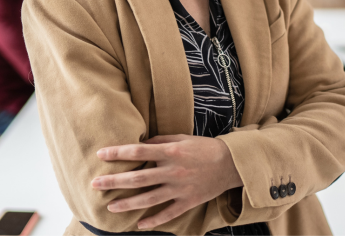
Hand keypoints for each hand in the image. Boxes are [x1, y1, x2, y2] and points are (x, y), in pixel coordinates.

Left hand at [91, 134, 242, 229]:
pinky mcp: (188, 202)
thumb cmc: (203, 147)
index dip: (118, 152)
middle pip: (138, 177)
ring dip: (128, 204)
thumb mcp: (182, 138)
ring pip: (148, 199)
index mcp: (170, 152)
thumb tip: (142, 142)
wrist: (230, 163)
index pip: (138, 151)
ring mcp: (180, 189)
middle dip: (114, 181)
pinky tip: (139, 225)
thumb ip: (161, 139)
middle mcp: (172, 171)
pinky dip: (153, 221)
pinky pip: (168, 214)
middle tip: (95, 184)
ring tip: (111, 207)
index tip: (101, 154)